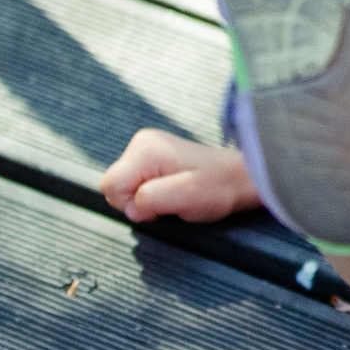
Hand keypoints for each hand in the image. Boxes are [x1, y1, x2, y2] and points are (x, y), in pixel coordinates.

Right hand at [98, 129, 259, 223]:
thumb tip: (131, 206)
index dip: (131, 204)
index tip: (159, 205)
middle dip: (135, 201)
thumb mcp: (186, 196)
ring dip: (143, 197)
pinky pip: (133, 182)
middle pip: (113, 184)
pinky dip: (147, 192)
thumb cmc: (218, 187)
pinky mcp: (150, 155)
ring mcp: (145, 147)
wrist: (238, 178)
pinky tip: (169, 189)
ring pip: (122, 185)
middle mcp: (142, 143)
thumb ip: (150, 199)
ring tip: (172, 194)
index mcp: (146, 150)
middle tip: (168, 201)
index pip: (111, 185)